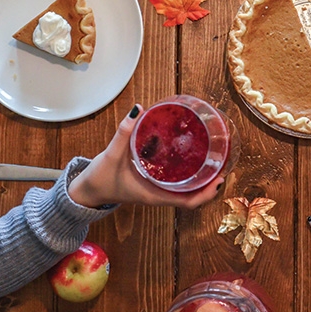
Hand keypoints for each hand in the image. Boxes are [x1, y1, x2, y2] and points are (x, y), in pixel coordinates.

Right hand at [68, 105, 222, 209]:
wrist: (87, 191)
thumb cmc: (100, 179)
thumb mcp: (111, 155)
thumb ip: (124, 133)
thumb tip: (137, 109)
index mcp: (155, 195)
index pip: (189, 202)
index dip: (207, 193)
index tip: (219, 179)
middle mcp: (160, 195)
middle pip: (194, 195)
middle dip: (210, 183)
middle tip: (223, 163)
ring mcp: (158, 190)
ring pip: (187, 189)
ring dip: (202, 178)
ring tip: (214, 159)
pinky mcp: (154, 183)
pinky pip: (177, 182)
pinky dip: (188, 173)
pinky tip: (191, 156)